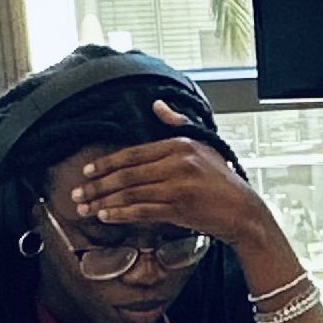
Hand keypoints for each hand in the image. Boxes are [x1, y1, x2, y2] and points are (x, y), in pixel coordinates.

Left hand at [65, 108, 273, 248]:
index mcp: (179, 145)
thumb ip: (178, 124)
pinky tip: (106, 216)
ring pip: (131, 194)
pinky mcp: (179, 209)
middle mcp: (177, 164)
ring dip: (104, 202)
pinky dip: (121, 214)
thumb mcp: (204, 144)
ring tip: (85, 209)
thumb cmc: (223, 181)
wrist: (244, 210)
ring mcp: (178, 187)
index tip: (88, 171)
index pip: (133, 153)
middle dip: (98, 185)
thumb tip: (157, 106)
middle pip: (127, 174)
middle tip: (78, 194)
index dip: (107, 163)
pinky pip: (142, 211)